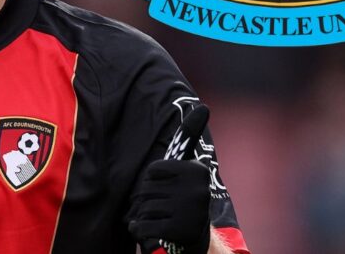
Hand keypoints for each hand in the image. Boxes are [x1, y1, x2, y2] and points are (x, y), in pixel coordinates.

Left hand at [128, 105, 211, 253]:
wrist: (195, 239)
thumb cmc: (183, 197)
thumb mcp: (186, 167)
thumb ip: (190, 136)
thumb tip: (203, 105)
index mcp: (196, 171)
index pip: (152, 171)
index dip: (153, 182)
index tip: (169, 189)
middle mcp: (196, 190)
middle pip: (145, 189)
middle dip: (147, 200)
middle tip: (165, 208)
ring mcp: (189, 211)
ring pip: (143, 209)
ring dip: (145, 217)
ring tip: (163, 219)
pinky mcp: (179, 232)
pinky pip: (142, 227)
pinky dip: (141, 231)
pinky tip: (156, 232)